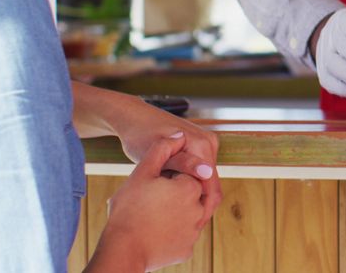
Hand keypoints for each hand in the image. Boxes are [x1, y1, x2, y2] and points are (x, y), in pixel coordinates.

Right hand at [92, 133, 206, 271]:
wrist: (120, 249)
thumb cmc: (127, 209)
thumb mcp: (142, 173)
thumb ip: (162, 150)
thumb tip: (178, 135)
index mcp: (191, 189)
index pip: (192, 175)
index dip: (175, 174)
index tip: (159, 178)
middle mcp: (199, 211)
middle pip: (194, 194)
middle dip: (180, 191)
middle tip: (155, 195)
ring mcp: (194, 233)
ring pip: (190, 213)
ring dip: (178, 208)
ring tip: (153, 209)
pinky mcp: (187, 249)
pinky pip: (183, 233)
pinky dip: (173, 228)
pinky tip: (155, 225)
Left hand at [109, 97, 220, 227]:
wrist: (133, 118)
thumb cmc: (140, 136)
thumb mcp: (157, 153)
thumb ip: (183, 163)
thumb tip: (206, 173)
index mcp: (203, 144)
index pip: (212, 185)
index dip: (203, 209)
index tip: (190, 226)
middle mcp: (209, 142)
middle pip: (211, 183)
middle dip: (198, 203)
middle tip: (178, 223)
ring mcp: (205, 144)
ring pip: (205, 180)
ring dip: (193, 195)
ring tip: (174, 212)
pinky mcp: (199, 148)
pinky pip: (199, 172)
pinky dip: (187, 185)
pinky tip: (172, 195)